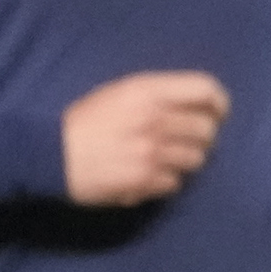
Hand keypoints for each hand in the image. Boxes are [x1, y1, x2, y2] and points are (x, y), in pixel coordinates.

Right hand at [61, 70, 229, 205]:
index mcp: (148, 90)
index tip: (217, 114)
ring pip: (197, 159)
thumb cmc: (85, 121)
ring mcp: (152, 151)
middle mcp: (155, 118)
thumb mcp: (120, 92)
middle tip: (184, 141)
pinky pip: (175, 182)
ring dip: (184, 161)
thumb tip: (195, 106)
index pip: (206, 89)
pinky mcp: (145, 180)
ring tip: (162, 159)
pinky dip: (165, 181)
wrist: (51, 152)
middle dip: (201, 137)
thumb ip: (157, 95)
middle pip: (207, 130)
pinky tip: (146, 175)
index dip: (219, 103)